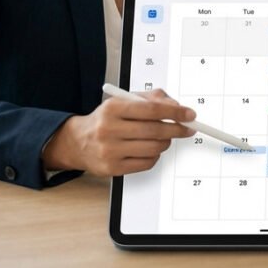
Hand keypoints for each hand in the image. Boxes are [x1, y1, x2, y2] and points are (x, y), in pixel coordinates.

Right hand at [42, 89, 195, 175]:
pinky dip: (155, 156)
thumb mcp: (123, 101)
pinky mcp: (112, 168)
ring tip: (165, 138)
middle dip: (177, 129)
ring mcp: (110, 151)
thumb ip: (151, 99)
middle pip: (155, 130)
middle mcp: (109, 129)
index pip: (151, 109)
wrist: (78, 142)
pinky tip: (150, 149)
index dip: (175, 112)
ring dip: (166, 142)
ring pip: (154, 148)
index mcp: (113, 108)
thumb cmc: (106, 120)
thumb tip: (176, 106)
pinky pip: (147, 163)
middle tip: (187, 128)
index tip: (189, 114)